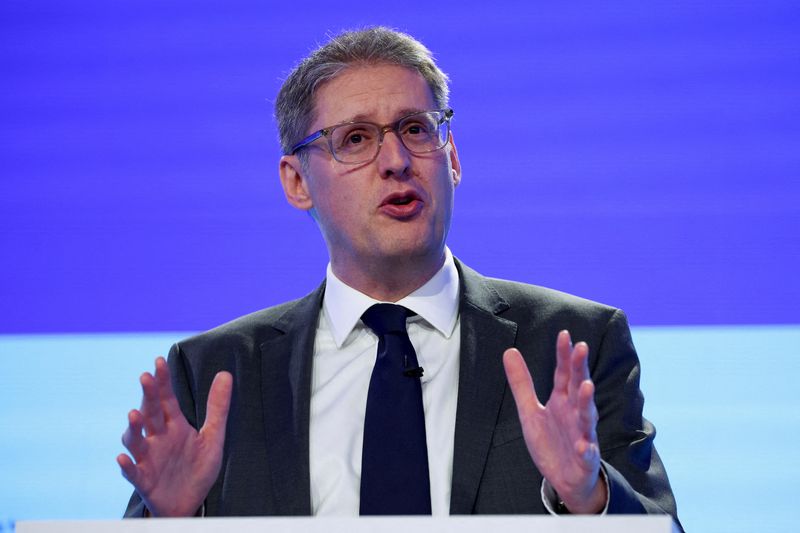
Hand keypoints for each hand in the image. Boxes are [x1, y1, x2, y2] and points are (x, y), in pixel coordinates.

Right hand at [117, 357, 231, 516]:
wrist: (190, 503)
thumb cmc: (197, 468)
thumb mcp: (213, 437)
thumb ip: (217, 407)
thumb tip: (224, 373)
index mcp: (174, 426)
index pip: (166, 398)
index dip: (163, 380)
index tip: (159, 361)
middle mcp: (158, 438)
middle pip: (150, 413)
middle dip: (147, 395)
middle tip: (146, 376)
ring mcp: (148, 458)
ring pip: (135, 440)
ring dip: (133, 428)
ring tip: (134, 413)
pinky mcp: (144, 480)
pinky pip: (132, 472)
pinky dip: (126, 466)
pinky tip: (123, 458)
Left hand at [502, 330, 606, 513]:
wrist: (566, 478)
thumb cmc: (551, 441)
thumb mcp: (530, 411)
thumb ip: (522, 383)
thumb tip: (509, 351)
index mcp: (561, 400)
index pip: (563, 373)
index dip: (563, 355)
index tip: (564, 334)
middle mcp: (575, 412)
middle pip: (577, 386)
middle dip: (579, 368)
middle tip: (581, 347)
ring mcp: (583, 433)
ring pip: (586, 416)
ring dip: (586, 401)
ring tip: (586, 386)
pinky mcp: (585, 457)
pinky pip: (587, 451)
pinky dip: (586, 447)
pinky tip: (584, 444)